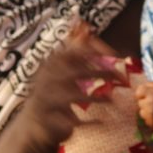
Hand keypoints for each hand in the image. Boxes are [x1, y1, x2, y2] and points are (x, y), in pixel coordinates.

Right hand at [19, 19, 120, 151]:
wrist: (32, 127)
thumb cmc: (52, 93)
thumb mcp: (60, 70)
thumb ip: (74, 50)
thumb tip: (86, 26)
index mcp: (50, 65)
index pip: (73, 51)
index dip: (95, 50)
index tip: (115, 54)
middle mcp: (45, 80)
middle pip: (76, 72)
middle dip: (101, 72)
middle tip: (120, 76)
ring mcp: (45, 101)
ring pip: (75, 96)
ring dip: (97, 98)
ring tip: (112, 101)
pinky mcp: (48, 122)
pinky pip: (72, 121)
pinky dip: (89, 122)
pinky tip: (102, 122)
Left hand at [135, 81, 152, 131]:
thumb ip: (149, 85)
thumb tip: (137, 91)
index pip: (138, 92)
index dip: (144, 93)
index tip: (152, 94)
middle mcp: (150, 106)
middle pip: (139, 103)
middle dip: (146, 101)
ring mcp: (151, 117)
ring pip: (142, 113)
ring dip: (147, 111)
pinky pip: (146, 120)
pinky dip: (152, 118)